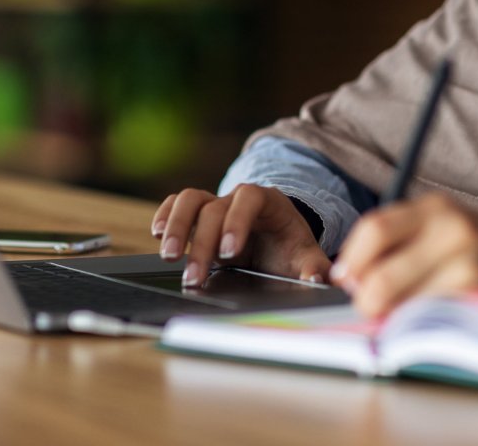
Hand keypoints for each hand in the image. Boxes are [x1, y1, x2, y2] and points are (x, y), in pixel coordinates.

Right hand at [151, 184, 330, 288]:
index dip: (237, 221)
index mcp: (268, 202)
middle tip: (194, 277)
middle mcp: (237, 198)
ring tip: (170, 256)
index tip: (229, 252)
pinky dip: (165, 215)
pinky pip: (176, 204)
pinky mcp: (198, 214)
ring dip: (177, 225)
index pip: (249, 199)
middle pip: (214, 208)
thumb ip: (314, 266)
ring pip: (190, 199)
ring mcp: (215, 204)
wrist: (276, 237)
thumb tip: (320, 280)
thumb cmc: (288, 246)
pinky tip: (157, 235)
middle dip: (202, 243)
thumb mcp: (305, 254)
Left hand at [330, 193, 477, 318]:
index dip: (352, 262)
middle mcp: (450, 227)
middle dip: (368, 303)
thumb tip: (350, 277)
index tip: (349, 281)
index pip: (372, 229)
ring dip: (396, 320)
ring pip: (401, 306)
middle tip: (375, 311)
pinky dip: (424, 329)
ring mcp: (468, 263)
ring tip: (412, 316)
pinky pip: (430, 321)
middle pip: (378, 276)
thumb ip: (403, 243)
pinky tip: (437, 322)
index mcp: (436, 207)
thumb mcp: (448, 230)